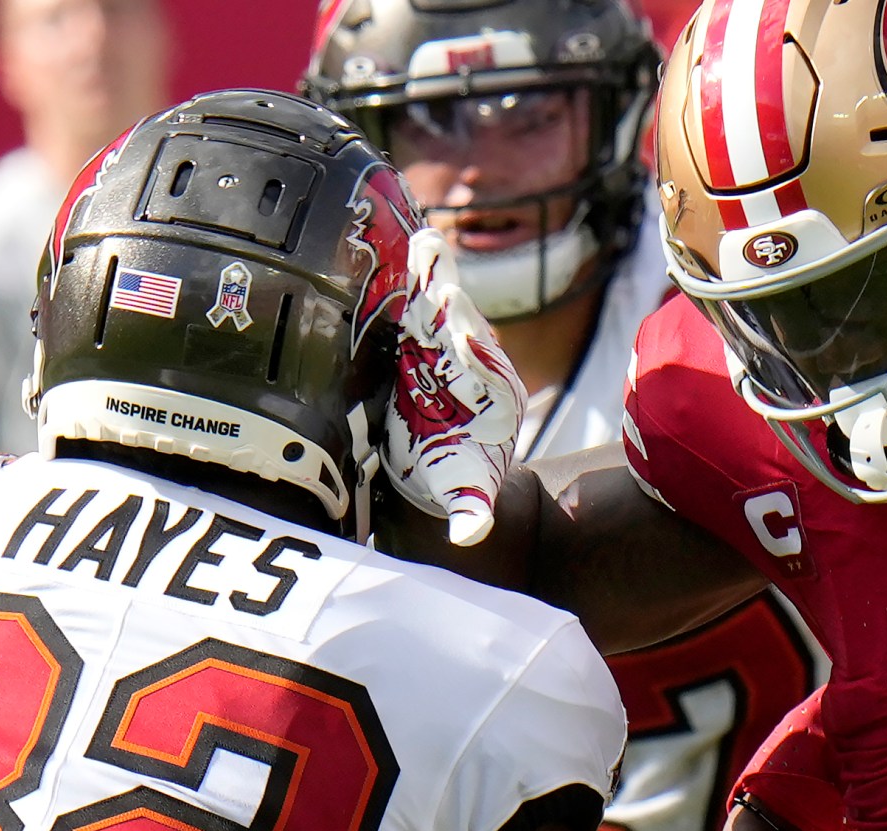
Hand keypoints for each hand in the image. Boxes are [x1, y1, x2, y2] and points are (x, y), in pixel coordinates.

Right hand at [387, 228, 520, 546]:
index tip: (459, 334)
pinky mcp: (421, 334)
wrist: (446, 451)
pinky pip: (416, 300)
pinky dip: (409, 276)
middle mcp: (472, 363)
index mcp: (489, 397)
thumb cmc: (457, 474)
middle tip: (440, 278)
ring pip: (441, 305)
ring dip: (433, 276)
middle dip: (451, 305)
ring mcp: (446, 343)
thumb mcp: (466, 494)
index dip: (471, 352)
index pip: (482, 369)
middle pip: (464, 327)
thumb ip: (469, 510)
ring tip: (425, 242)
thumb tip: (471, 536)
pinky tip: (398, 238)